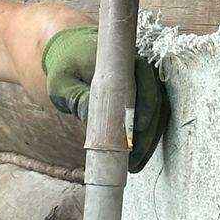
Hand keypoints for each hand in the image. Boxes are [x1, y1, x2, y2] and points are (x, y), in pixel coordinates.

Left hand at [41, 24, 168, 173]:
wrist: (73, 53)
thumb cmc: (65, 66)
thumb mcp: (62, 81)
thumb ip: (74, 95)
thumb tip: (90, 113)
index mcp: (121, 59)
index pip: (143, 78)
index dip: (146, 102)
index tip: (140, 127)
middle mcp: (139, 69)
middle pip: (155, 101)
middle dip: (147, 134)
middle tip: (133, 161)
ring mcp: (144, 83)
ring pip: (158, 113)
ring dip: (149, 141)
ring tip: (135, 166)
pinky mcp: (144, 97)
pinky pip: (153, 118)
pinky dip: (147, 139)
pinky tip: (137, 160)